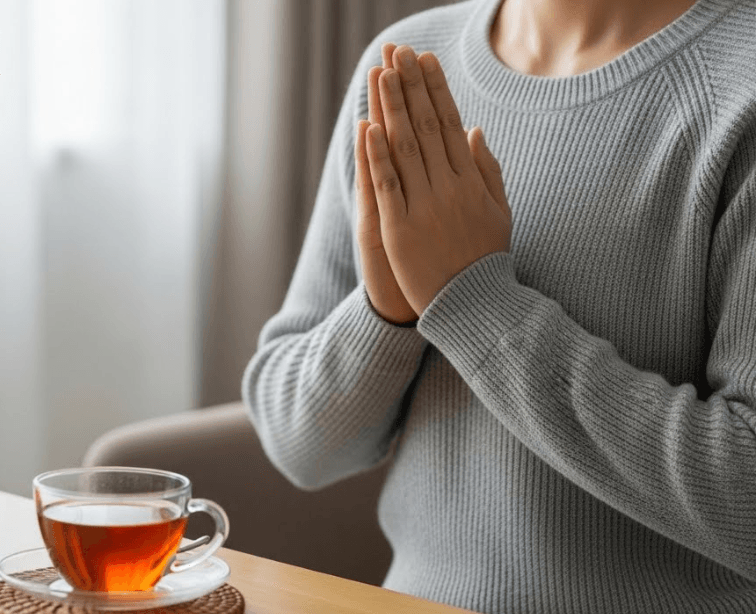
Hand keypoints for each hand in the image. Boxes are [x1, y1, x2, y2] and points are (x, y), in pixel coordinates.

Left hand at [363, 45, 511, 316]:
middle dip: (411, 87)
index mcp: (471, 181)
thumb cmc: (484, 259)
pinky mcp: (400, 230)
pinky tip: (369, 128)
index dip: (436, 91)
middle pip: (426, 128)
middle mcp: (449, 189)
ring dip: (392, 109)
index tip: (425, 61)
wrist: (473, 305)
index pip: (450, 124)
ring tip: (382, 75)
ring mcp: (424, 208)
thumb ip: (487, 170)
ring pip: (405, 149)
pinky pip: (388, 187)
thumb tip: (474, 130)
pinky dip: (377, 157)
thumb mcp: (499, 211)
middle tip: (399, 53)